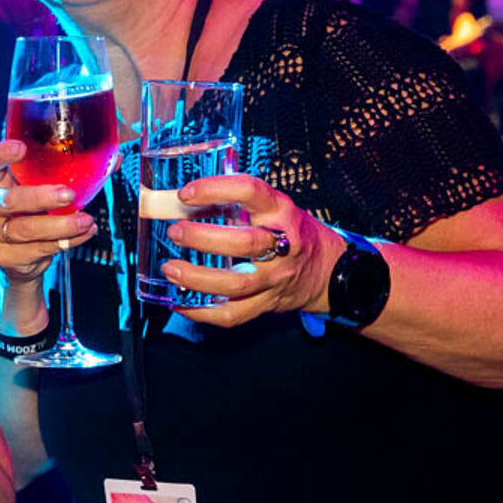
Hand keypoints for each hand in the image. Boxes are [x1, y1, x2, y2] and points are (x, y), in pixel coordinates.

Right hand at [0, 139, 96, 287]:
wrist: (17, 256)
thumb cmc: (30, 210)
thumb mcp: (38, 187)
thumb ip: (67, 172)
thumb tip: (112, 161)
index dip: (1, 154)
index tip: (21, 148)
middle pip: (9, 200)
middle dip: (40, 197)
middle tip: (68, 194)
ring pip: (27, 229)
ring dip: (61, 225)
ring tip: (86, 220)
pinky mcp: (5, 257)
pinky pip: (38, 249)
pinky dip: (66, 242)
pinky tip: (83, 234)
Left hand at [161, 174, 343, 328]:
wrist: (331, 270)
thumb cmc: (297, 233)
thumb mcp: (277, 206)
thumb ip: (240, 201)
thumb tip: (186, 196)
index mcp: (281, 212)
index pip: (250, 191)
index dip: (216, 189)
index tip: (187, 193)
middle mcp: (281, 245)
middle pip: (244, 243)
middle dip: (203, 238)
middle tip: (175, 232)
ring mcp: (275, 278)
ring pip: (236, 283)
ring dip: (197, 278)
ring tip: (171, 268)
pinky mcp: (267, 303)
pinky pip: (233, 314)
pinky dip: (202, 312)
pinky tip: (180, 302)